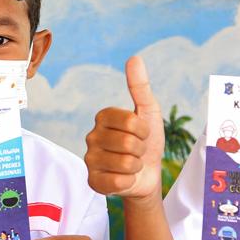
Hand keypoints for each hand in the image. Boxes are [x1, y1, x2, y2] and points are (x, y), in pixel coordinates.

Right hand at [84, 56, 164, 202]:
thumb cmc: (148, 141)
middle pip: (129, 143)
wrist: (148, 174)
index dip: (144, 131)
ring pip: (126, 163)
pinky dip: (128, 181)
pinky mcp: (93, 181)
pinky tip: (124, 178)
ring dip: (136, 166)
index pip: (131, 122)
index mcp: (103, 116)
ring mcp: (90, 159)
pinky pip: (118, 182)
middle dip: (141, 150)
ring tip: (132, 165)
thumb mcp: (148, 112)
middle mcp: (91, 135)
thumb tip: (134, 58)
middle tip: (137, 151)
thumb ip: (140, 86)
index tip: (142, 133)